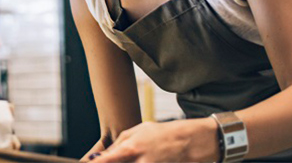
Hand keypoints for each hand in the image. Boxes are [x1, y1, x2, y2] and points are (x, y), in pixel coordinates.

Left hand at [89, 119, 217, 162]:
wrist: (190, 142)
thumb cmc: (161, 134)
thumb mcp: (138, 131)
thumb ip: (118, 144)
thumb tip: (101, 157)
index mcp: (132, 148)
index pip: (106, 161)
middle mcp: (140, 162)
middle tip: (114, 159)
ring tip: (137, 156)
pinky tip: (143, 159)